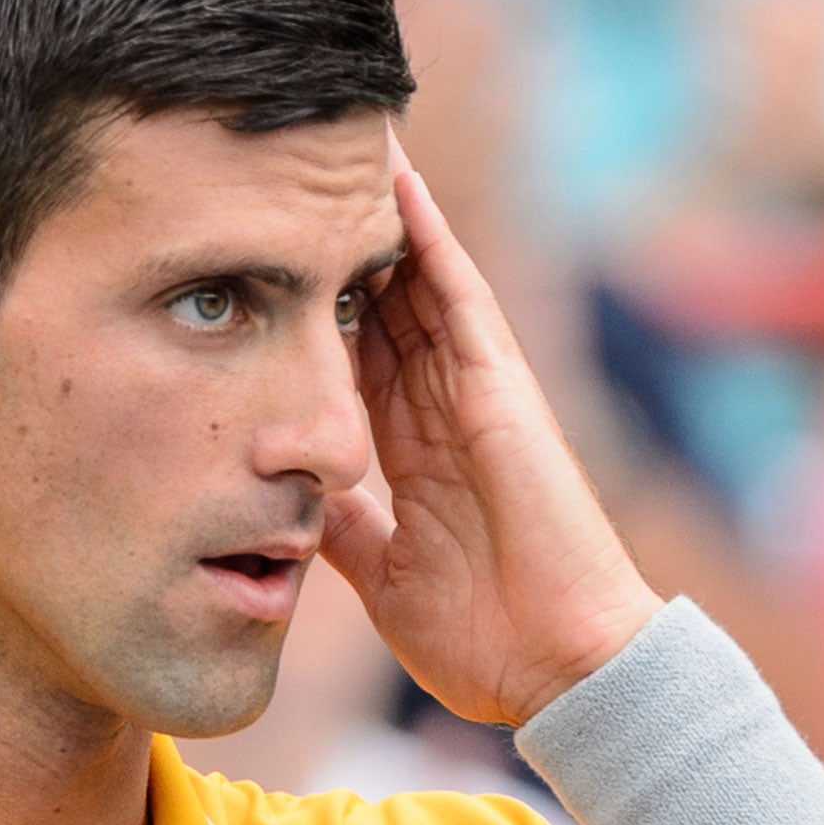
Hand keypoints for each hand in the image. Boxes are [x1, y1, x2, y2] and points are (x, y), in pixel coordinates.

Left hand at [319, 130, 662, 726]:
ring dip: (378, 226)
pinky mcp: (500, 391)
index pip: (352, 368)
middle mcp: (440, 415)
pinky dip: (432, 243)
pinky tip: (398, 189)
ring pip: (415, 289)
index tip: (264, 272)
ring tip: (334, 155)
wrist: (559, 670)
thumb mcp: (383, 576)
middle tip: (285, 185)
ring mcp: (473, 397)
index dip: (313, 317)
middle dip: (337, 256)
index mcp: (411, 459)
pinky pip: (461, 300)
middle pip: (378, 313)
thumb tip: (294, 500)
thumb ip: (344, 529)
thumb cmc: (485, 637)